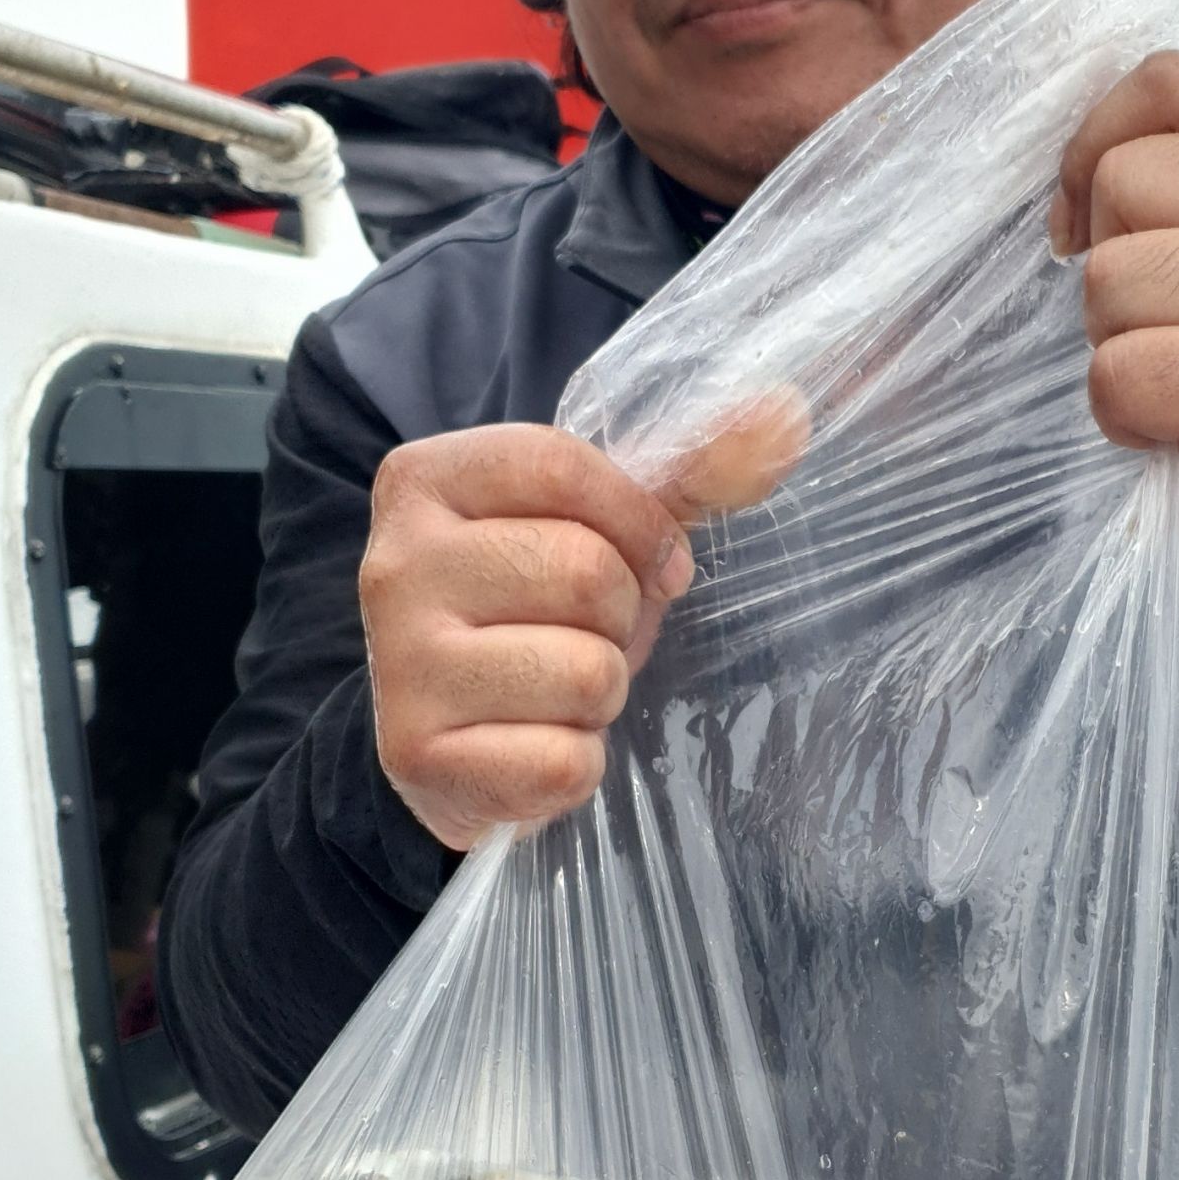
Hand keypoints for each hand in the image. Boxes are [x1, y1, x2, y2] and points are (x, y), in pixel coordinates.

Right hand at [361, 399, 807, 850]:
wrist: (445, 741)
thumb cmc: (531, 615)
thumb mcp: (596, 528)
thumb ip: (686, 474)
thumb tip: (785, 415)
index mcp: (423, 482)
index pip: (560, 465)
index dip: (637, 522)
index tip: (651, 560)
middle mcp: (393, 565)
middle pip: (583, 570)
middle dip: (620, 616)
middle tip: (586, 635)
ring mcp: (400, 666)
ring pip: (584, 670)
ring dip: (601, 691)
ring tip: (559, 692)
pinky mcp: (419, 757)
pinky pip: (563, 759)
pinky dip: (576, 763)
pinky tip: (535, 746)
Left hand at [1051, 52, 1178, 581]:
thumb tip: (1069, 166)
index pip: (1167, 80)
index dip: (1097, 142)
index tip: (1093, 217)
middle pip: (1123, 177)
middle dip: (1112, 259)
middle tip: (1172, 317)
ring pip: (1108, 276)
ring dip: (1116, 339)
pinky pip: (1115, 371)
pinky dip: (1123, 412)